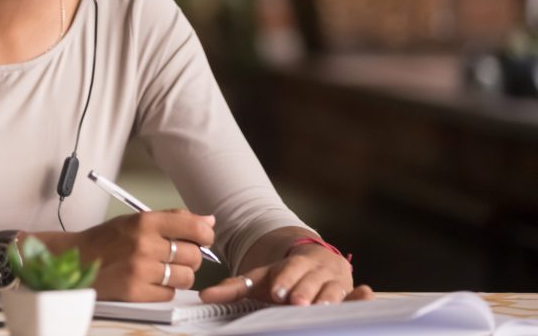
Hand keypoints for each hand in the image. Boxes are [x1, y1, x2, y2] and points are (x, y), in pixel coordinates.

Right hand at [73, 209, 215, 301]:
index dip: (205, 235)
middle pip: (193, 255)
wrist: (75, 259)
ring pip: (186, 277)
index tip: (203, 238)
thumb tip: (208, 220)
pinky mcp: (135, 291)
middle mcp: (144, 244)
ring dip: (179, 276)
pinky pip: (169, 294)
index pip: (193, 227)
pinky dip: (164, 290)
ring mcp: (140, 269)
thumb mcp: (136, 220)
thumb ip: (173, 218)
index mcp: (145, 221)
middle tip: (175, 256)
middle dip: (190, 258)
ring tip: (163, 270)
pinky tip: (150, 281)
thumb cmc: (106, 240)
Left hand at [200, 244, 373, 305]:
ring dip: (330, 297)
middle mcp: (315, 271)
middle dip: (305, 292)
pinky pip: (357, 295)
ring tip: (324, 308)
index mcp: (293, 265)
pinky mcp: (350, 292)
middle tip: (298, 303)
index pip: (288, 271)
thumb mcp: (260, 279)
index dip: (285, 280)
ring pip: (333, 289)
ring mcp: (334, 281)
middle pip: (311, 281)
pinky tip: (366, 295)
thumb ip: (234, 288)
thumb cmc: (284, 277)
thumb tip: (204, 296)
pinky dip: (362, 296)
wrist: (313, 262)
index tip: (278, 292)